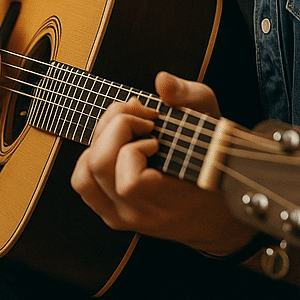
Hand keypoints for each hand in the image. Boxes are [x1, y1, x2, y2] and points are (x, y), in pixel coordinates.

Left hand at [70, 70, 255, 255]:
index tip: (155, 137)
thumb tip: (162, 82)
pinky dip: (91, 155)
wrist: (216, 214)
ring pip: (84, 175)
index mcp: (170, 201)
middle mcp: (140, 214)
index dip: (135, 149)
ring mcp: (121, 216)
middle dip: (115, 127)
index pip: (130, 183)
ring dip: (99, 140)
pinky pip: (83, 181)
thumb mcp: (211, 122)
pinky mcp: (110, 212)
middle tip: (142, 120)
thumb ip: (190, 99)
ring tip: (126, 130)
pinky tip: (115, 144)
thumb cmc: (213, 163)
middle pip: (99, 166)